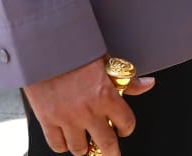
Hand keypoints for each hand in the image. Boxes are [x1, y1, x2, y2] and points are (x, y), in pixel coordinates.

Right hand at [23, 58, 154, 155]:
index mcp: (106, 95)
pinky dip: (63, 145)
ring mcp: (66, 118)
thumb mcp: (107, 60)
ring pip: (80, 149)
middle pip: (106, 144)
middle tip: (111, 153)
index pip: (126, 122)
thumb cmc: (76, 50)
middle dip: (111, 152)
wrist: (45, 47)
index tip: (124, 128)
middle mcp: (88, 111)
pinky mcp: (47, 120)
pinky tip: (67, 139)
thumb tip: (147, 84)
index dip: (127, 128)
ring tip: (87, 144)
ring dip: (85, 148)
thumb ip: (127, 78)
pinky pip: (57, 144)